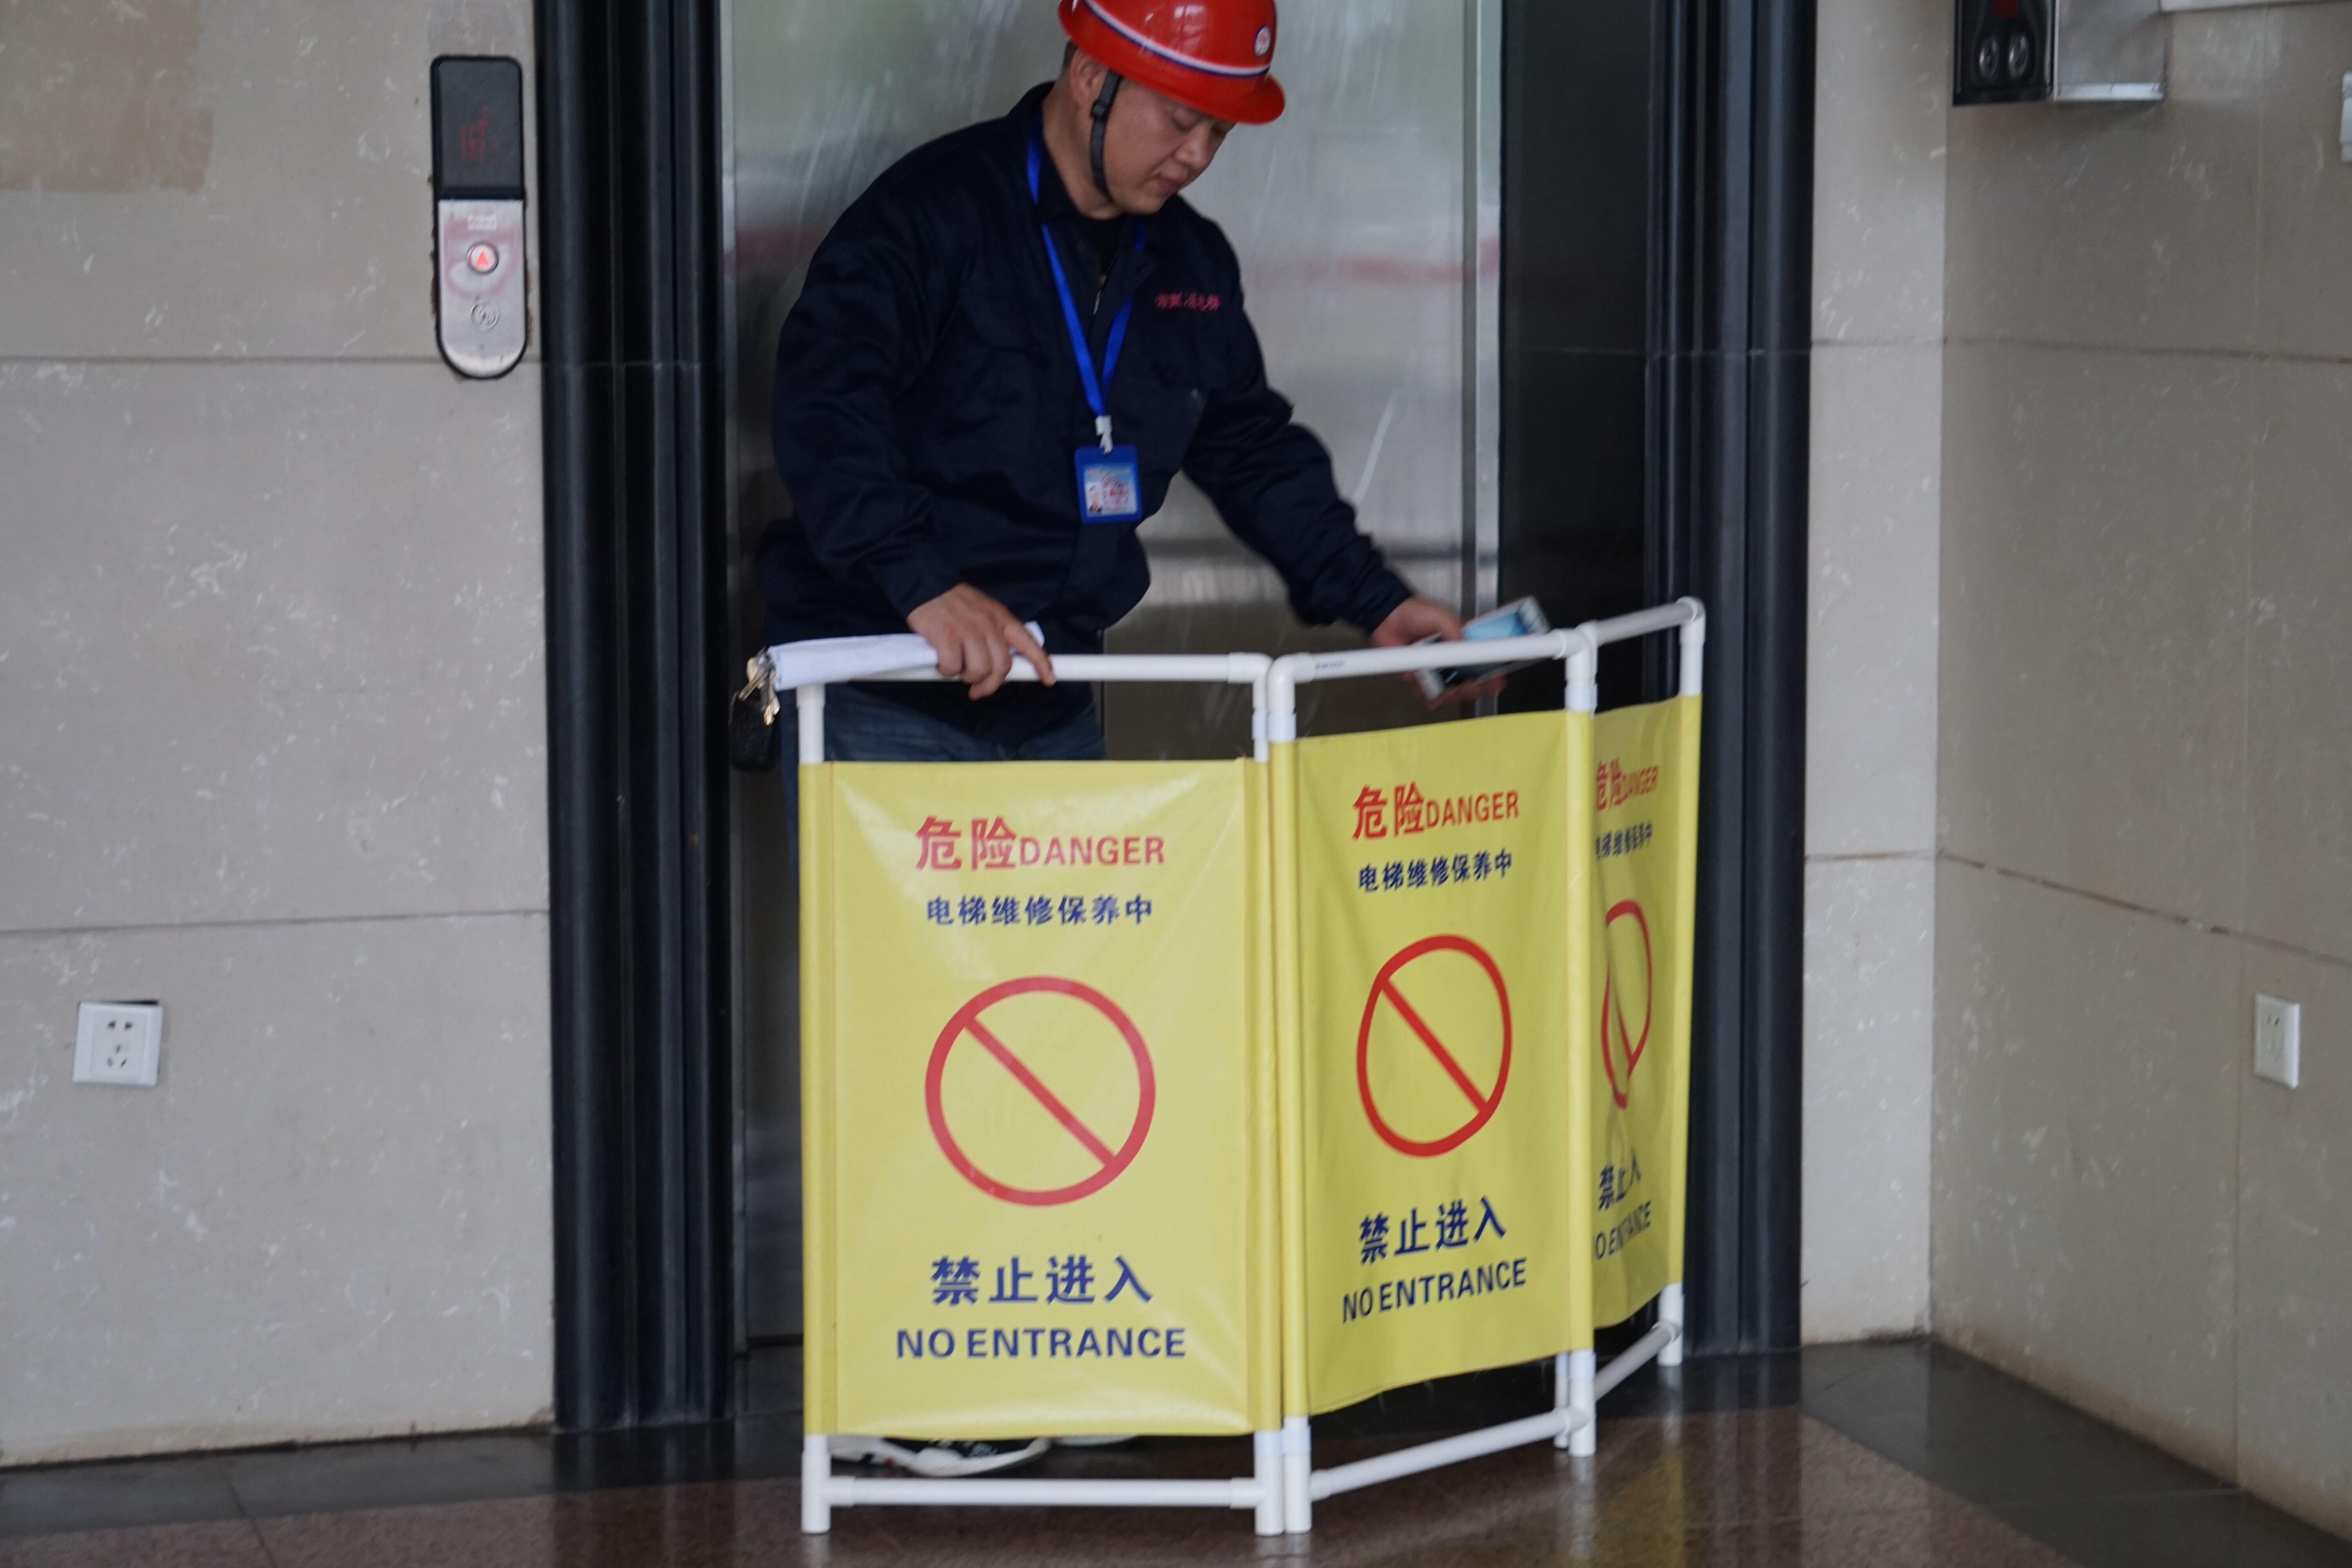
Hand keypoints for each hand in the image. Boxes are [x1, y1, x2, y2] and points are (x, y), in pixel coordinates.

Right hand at [907, 584, 1054, 699]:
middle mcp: (988, 625)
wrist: (925, 584)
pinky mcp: (946, 638)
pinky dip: (946, 671)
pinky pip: (952, 668)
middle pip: (1001, 666)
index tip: (1049, 680)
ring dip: (967, 677)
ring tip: (957, 670)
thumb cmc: (954, 602)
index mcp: (1001, 618)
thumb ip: (996, 633)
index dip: (1041, 663)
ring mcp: (968, 631)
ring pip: (979, 670)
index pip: (1027, 642)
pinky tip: (941, 663)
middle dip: (990, 684)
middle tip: (977, 689)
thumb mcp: (984, 610)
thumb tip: (999, 663)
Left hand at [1372, 596, 1504, 708]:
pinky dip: (1431, 698)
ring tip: (1446, 693)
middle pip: (1472, 681)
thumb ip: (1454, 628)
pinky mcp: (1421, 676)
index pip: (1484, 660)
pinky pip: (1429, 693)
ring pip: (1452, 691)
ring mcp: (1438, 668)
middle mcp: (1453, 657)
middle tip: (1465, 687)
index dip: (1491, 673)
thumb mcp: (1440, 615)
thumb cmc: (1414, 612)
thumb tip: (1465, 644)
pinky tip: (1432, 698)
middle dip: (1471, 689)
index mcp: (1464, 641)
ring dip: (1451, 696)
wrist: (1387, 618)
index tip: (1494, 682)